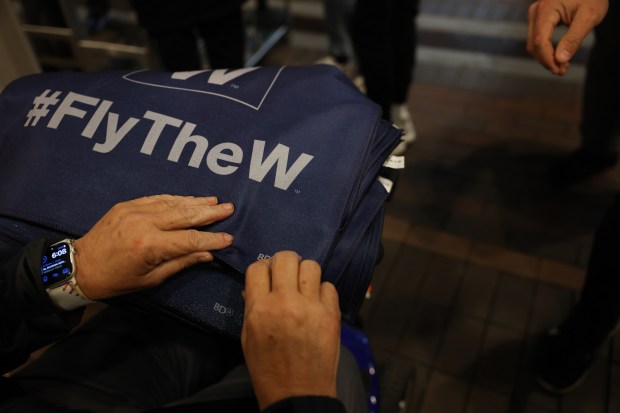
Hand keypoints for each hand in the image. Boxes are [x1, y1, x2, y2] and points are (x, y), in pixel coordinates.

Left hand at [73, 195, 233, 299]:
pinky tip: (189, 199)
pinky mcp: (127, 205)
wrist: (80, 266)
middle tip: (229, 208)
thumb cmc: (117, 280)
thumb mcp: (151, 279)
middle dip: (209, 212)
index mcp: (150, 245)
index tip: (228, 238)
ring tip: (214, 201)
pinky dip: (175, 198)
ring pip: (172, 203)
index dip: (211, 239)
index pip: (190, 240)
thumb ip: (181, 263)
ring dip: (195, 202)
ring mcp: (134, 210)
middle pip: (185, 215)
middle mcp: (144, 223)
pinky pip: (157, 198)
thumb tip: (207, 254)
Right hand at [241, 251, 340, 410]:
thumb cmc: (268, 369)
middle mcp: (286, 302)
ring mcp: (311, 307)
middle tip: (287, 275)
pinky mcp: (332, 314)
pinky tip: (318, 303)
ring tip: (304, 287)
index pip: (258, 267)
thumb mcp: (247, 338)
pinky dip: (323, 291)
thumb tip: (255, 287)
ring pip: (311, 266)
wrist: (298, 393)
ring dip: (306, 274)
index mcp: (260, 308)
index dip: (262, 269)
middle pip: (286, 258)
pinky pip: (329, 286)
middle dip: (285, 263)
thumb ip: (252, 307)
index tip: (267, 277)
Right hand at [527, 0, 607, 74]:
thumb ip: (573, 39)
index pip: (539, 41)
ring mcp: (535, 15)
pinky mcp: (538, 18)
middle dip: (547, 60)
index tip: (559, 71)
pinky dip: (546, 51)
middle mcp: (536, 11)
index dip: (547, 59)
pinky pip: (537, 39)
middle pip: (534, 44)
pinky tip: (558, 56)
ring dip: (545, 58)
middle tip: (562, 71)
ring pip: (533, 44)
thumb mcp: (588, 17)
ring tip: (562, 65)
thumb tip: (559, 60)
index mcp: (546, 9)